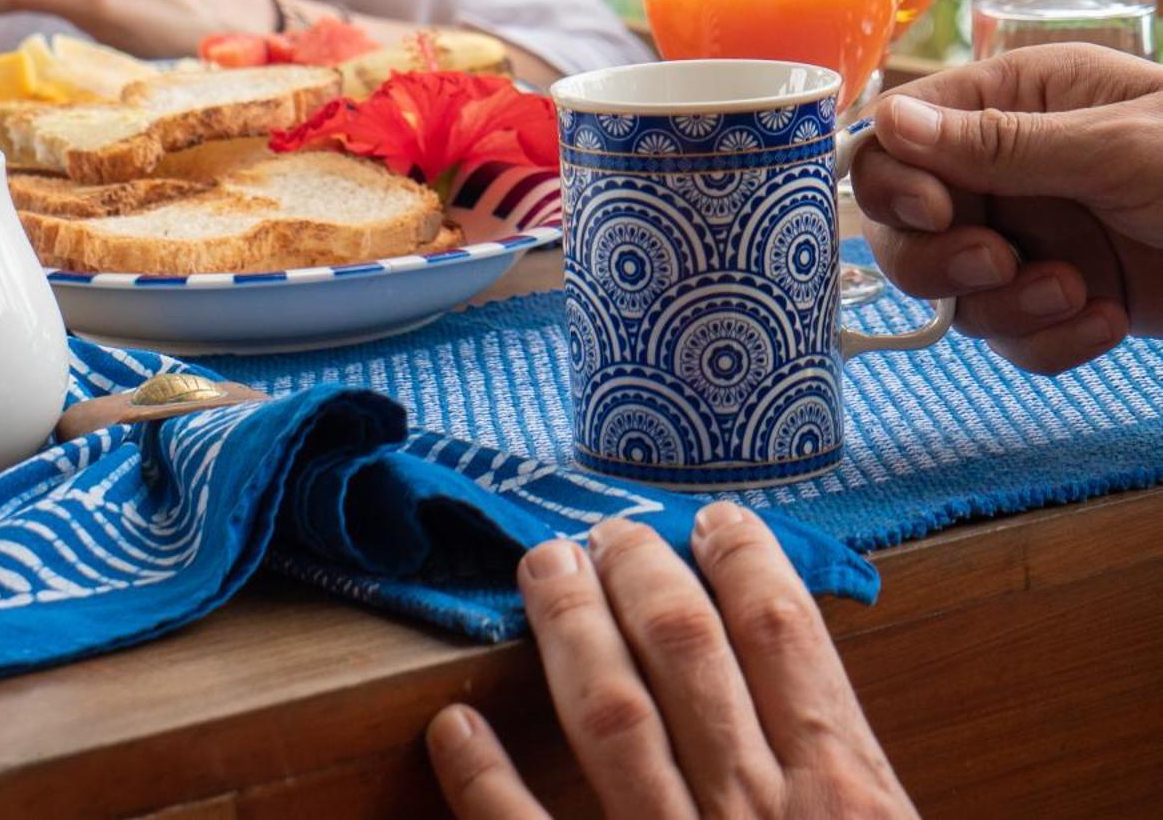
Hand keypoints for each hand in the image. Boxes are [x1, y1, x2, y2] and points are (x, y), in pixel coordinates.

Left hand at [426, 507, 914, 818]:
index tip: (711, 516)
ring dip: (570, 628)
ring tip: (541, 567)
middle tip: (607, 525)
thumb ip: (853, 798)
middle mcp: (760, 815)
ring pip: (613, 714)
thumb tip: (806, 711)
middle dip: (643, 569)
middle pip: (690, 648)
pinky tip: (454, 724)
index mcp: (849, 803)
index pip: (787, 640)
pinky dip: (485, 781)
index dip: (745, 560)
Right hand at [854, 45, 1162, 373]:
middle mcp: (1011, 167)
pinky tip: (1105, 321)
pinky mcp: (1065, 298)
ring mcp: (1036, 236)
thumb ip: (1001, 142)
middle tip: (994, 265)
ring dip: (1005, 307)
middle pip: (906, 223)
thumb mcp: (1115, 148)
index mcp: (1016, 98)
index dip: (897, 178)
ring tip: (1072, 294)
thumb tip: (891, 118)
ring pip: (955, 291)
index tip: (938, 211)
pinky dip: (1049, 342)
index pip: (902, 133)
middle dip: (938, 258)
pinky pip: (1012, 336)